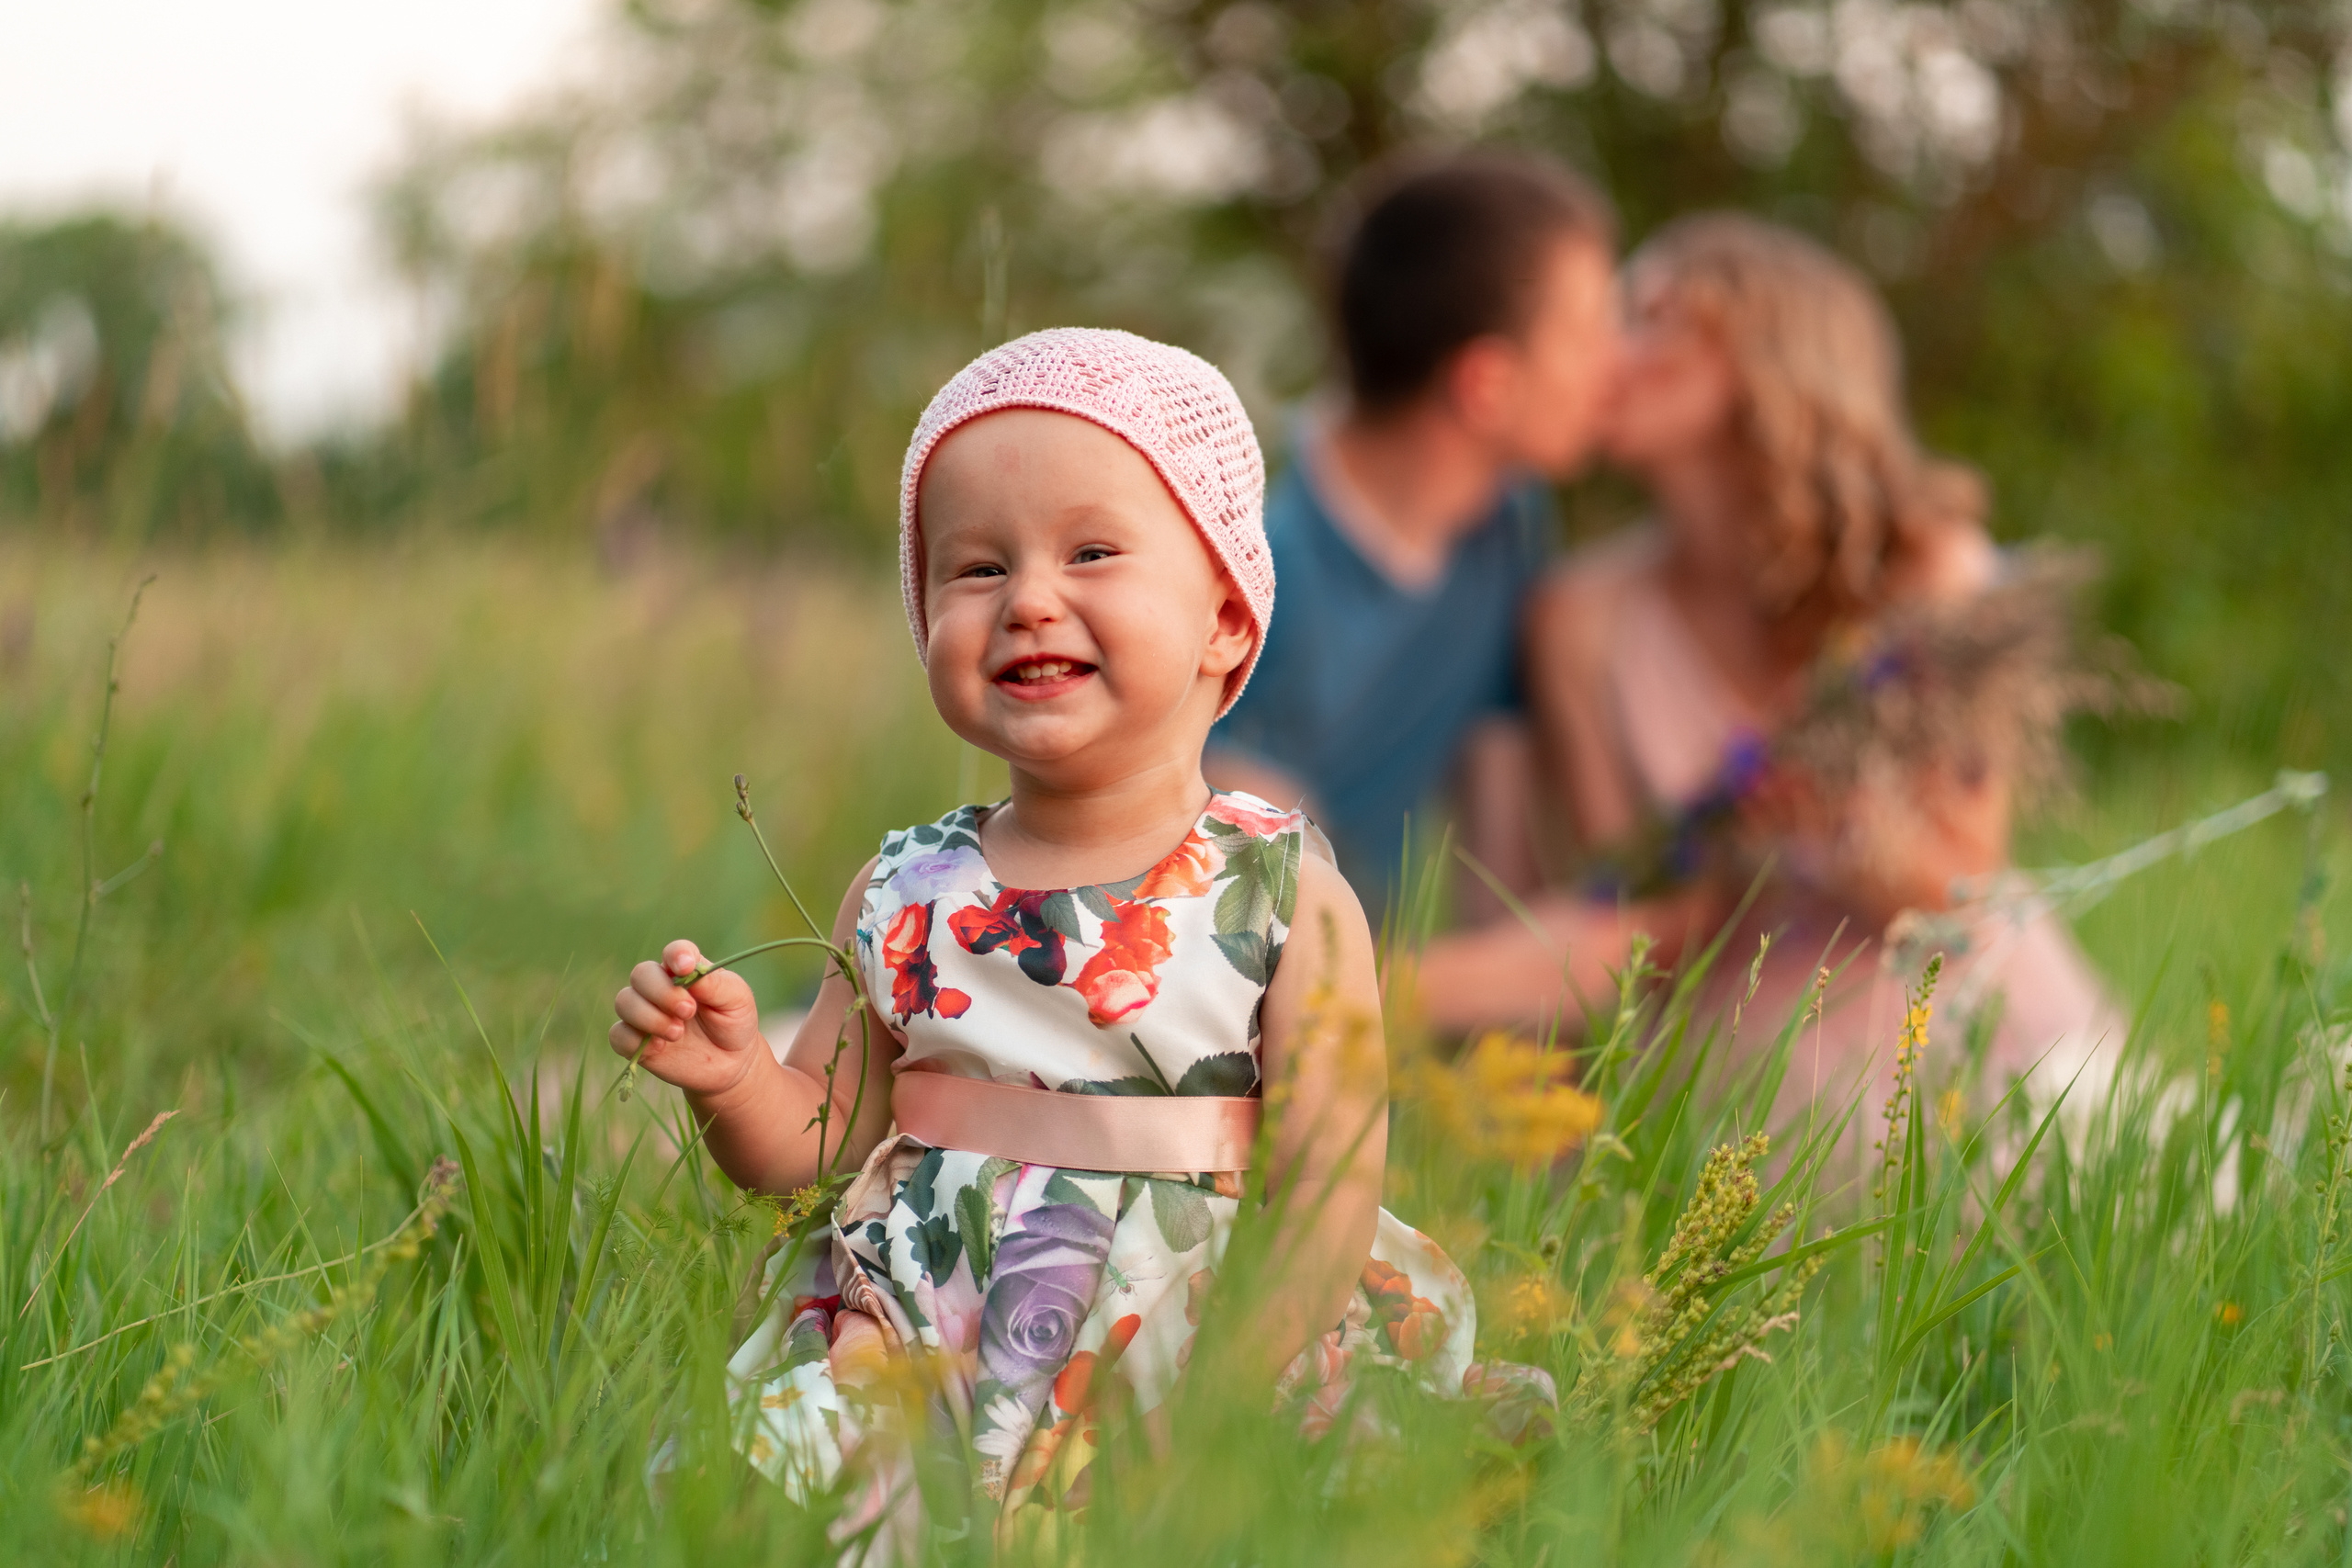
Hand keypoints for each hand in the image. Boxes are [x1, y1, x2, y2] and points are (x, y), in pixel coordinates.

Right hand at [610, 940, 766, 1098]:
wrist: (730, 1064)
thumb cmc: (734, 1023)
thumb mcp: (737, 1000)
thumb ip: (715, 984)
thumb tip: (690, 973)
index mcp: (686, 971)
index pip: (674, 952)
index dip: (676, 955)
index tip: (686, 968)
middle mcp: (661, 987)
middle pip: (641, 974)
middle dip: (661, 992)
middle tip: (688, 1011)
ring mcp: (645, 1012)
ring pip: (624, 1002)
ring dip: (649, 1017)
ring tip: (678, 1033)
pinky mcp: (635, 1040)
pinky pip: (618, 1034)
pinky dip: (635, 1040)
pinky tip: (660, 1048)